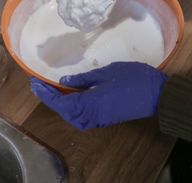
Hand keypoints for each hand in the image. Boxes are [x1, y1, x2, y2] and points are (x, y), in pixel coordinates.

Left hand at [31, 62, 166, 130]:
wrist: (157, 94)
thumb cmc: (132, 79)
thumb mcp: (106, 73)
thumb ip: (84, 79)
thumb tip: (63, 81)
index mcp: (90, 103)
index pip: (61, 102)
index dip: (46, 94)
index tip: (35, 83)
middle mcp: (91, 115)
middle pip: (64, 112)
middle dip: (50, 100)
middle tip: (41, 85)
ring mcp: (99, 119)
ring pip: (73, 117)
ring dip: (61, 105)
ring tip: (53, 91)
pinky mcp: (106, 118)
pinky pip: (83, 117)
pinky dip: (72, 108)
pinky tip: (72, 96)